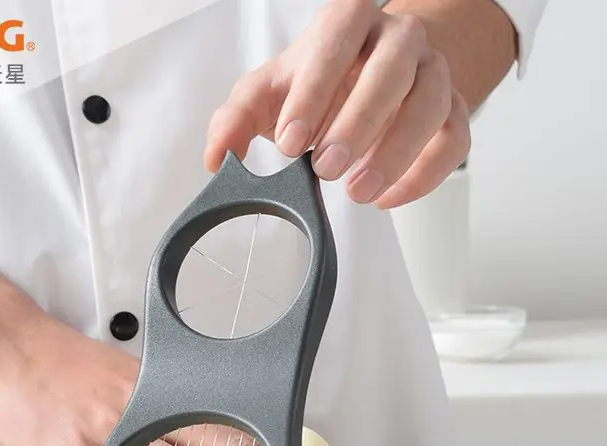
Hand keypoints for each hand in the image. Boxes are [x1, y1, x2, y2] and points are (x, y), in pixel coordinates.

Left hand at [204, 0, 469, 208]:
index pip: (337, 42)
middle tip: (326, 169)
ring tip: (358, 192)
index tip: (289, 142)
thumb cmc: (317, 83)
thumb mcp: (269, 92)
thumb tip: (215, 158)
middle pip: (392, 69)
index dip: (314, 91)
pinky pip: (454, 141)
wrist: (369, 76)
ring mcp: (432, 72)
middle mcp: (398, 38)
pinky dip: (425, 174)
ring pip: (431, 103)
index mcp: (348, 22)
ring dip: (396, 151)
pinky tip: (388, 199)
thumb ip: (236, 118)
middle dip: (358, 122)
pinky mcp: (452, 112)